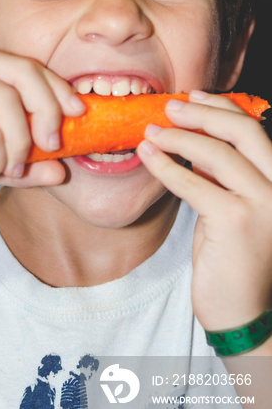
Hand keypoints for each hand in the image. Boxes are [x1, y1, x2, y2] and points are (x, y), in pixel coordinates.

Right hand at [0, 40, 84, 193]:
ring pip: (8, 103)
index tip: (77, 114)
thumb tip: (62, 173)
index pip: (27, 65)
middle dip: (47, 113)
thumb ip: (21, 162)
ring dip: (17, 145)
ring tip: (6, 168)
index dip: (57, 89)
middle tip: (51, 147)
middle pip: (25, 74)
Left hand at [136, 90, 271, 330]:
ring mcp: (263, 205)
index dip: (222, 108)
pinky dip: (166, 166)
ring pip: (218, 154)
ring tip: (151, 132)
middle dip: (203, 113)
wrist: (242, 311)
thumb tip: (193, 139)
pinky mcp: (237, 222)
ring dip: (179, 137)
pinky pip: (194, 184)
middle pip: (243, 132)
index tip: (194, 97)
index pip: (254, 131)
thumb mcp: (231, 207)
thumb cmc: (232, 259)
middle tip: (169, 106)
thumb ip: (222, 176)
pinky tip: (148, 157)